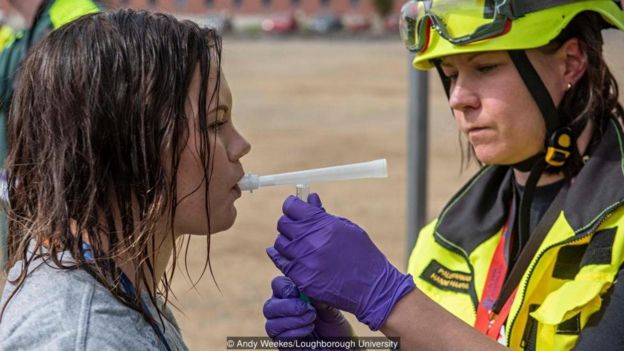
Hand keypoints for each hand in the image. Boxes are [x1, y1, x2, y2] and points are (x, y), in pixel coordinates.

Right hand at [263, 276, 353, 339]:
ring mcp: (281, 331)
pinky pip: (279, 338)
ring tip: (311, 319)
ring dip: (293, 320)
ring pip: (271, 324)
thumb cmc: (335, 327)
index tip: (299, 292)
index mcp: (290, 297)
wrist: (339, 350)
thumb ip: (319, 299)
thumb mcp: (331, 310)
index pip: (277, 285)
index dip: (284, 287)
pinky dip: (295, 333)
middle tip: (306, 308)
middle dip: (288, 306)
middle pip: (269, 306)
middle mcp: (281, 313)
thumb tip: (308, 289)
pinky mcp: (283, 345)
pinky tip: (309, 329)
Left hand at [267, 194, 414, 329]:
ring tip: (298, 243)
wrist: (371, 287)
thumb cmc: (362, 254)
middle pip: (283, 224)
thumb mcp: (347, 228)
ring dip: (287, 241)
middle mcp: (310, 240)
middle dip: (289, 222)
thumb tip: (309, 198)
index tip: (294, 206)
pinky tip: (290, 255)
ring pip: (280, 243)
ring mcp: (304, 260)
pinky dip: (283, 257)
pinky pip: (281, 263)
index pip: (292, 207)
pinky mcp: (300, 278)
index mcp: (323, 224)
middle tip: (297, 225)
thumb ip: (323, 214)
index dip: (292, 205)